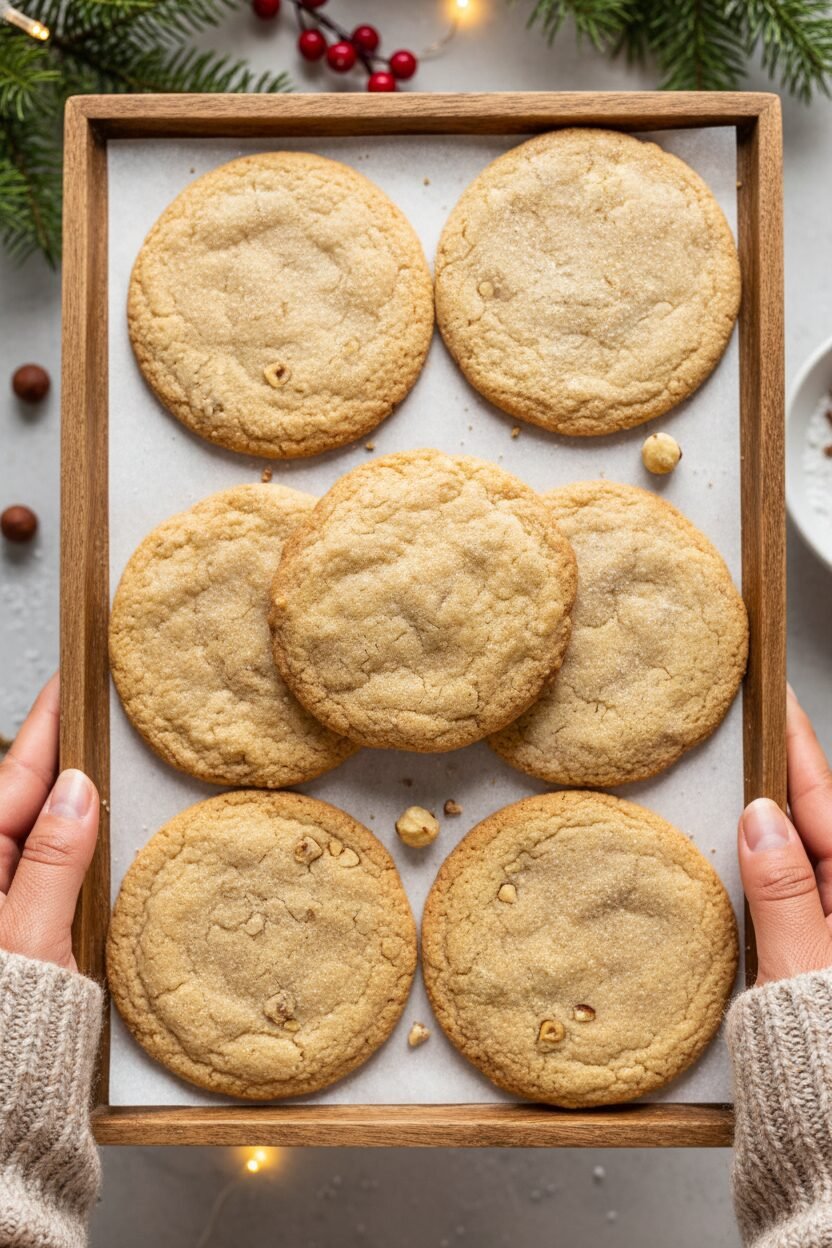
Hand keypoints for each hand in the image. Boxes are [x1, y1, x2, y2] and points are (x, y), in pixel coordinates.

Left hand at [0, 674, 98, 970]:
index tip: (70, 681)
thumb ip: (53, 860)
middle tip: (96, 704)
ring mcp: (2, 905)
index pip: (14, 778)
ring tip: (103, 751)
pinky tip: (97, 827)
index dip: (46, 726)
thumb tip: (75, 789)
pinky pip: (50, 869)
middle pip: (25, 798)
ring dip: (71, 796)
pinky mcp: (24, 929)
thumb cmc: (3, 1031)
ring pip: (39, 832)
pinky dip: (75, 842)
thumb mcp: (31, 938)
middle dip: (61, 750)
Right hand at [739, 686, 831, 986]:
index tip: (775, 701)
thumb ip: (783, 890)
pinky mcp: (820, 954)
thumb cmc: (826, 1059)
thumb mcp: (802, 967)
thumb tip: (761, 816)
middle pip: (820, 823)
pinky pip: (797, 892)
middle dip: (784, 774)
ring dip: (776, 819)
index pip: (826, 803)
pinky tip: (748, 851)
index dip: (796, 748)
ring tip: (742, 774)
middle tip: (751, 725)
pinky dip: (772, 866)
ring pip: (807, 856)